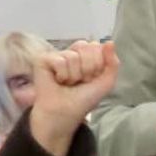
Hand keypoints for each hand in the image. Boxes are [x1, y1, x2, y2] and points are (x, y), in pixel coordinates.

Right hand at [29, 41, 120, 155]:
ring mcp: (57, 55)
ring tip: (67, 83)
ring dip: (74, 75)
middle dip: (87, 69)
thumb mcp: (106, 82)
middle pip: (86, 47)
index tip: (91, 79)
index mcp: (86, 56)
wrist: (66, 112)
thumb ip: (112, 63)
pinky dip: (62, 74)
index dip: (97, 65)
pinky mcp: (43, 59)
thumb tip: (110, 42)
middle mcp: (71, 53)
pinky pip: (60, 60)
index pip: (96, 47)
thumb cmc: (84, 99)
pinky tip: (57, 81)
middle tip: (79, 82)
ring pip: (73, 56)